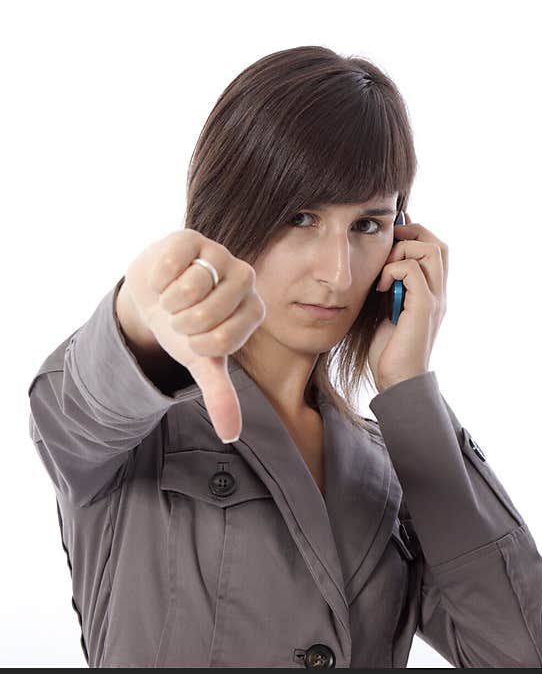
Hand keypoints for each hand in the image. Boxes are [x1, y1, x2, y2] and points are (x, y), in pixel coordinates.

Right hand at [119, 228, 265, 442]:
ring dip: (169, 301)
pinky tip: (163, 277)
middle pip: (207, 313)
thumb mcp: (202, 362)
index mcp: (255, 310)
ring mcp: (219, 254)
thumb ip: (220, 395)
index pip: (222, 340)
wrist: (154, 296)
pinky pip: (172, 263)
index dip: (196, 344)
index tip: (195, 337)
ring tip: (172, 297)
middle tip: (181, 317)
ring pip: (190, 288)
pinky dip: (158, 278)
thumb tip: (231, 435)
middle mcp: (245, 278)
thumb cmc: (186, 329)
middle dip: (182, 324)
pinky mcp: (191, 237)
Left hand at [369, 212, 447, 392]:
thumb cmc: (389, 350)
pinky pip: (412, 270)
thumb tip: (379, 263)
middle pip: (438, 244)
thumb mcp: (387, 309)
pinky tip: (380, 288)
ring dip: (401, 251)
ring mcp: (435, 299)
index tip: (391, 238)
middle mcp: (439, 293)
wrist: (396, 380)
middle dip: (411, 235)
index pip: (436, 249)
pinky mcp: (424, 307)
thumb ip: (389, 287)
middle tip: (387, 247)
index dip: (415, 234)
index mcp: (432, 293)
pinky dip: (392, 271)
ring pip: (430, 249)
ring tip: (383, 271)